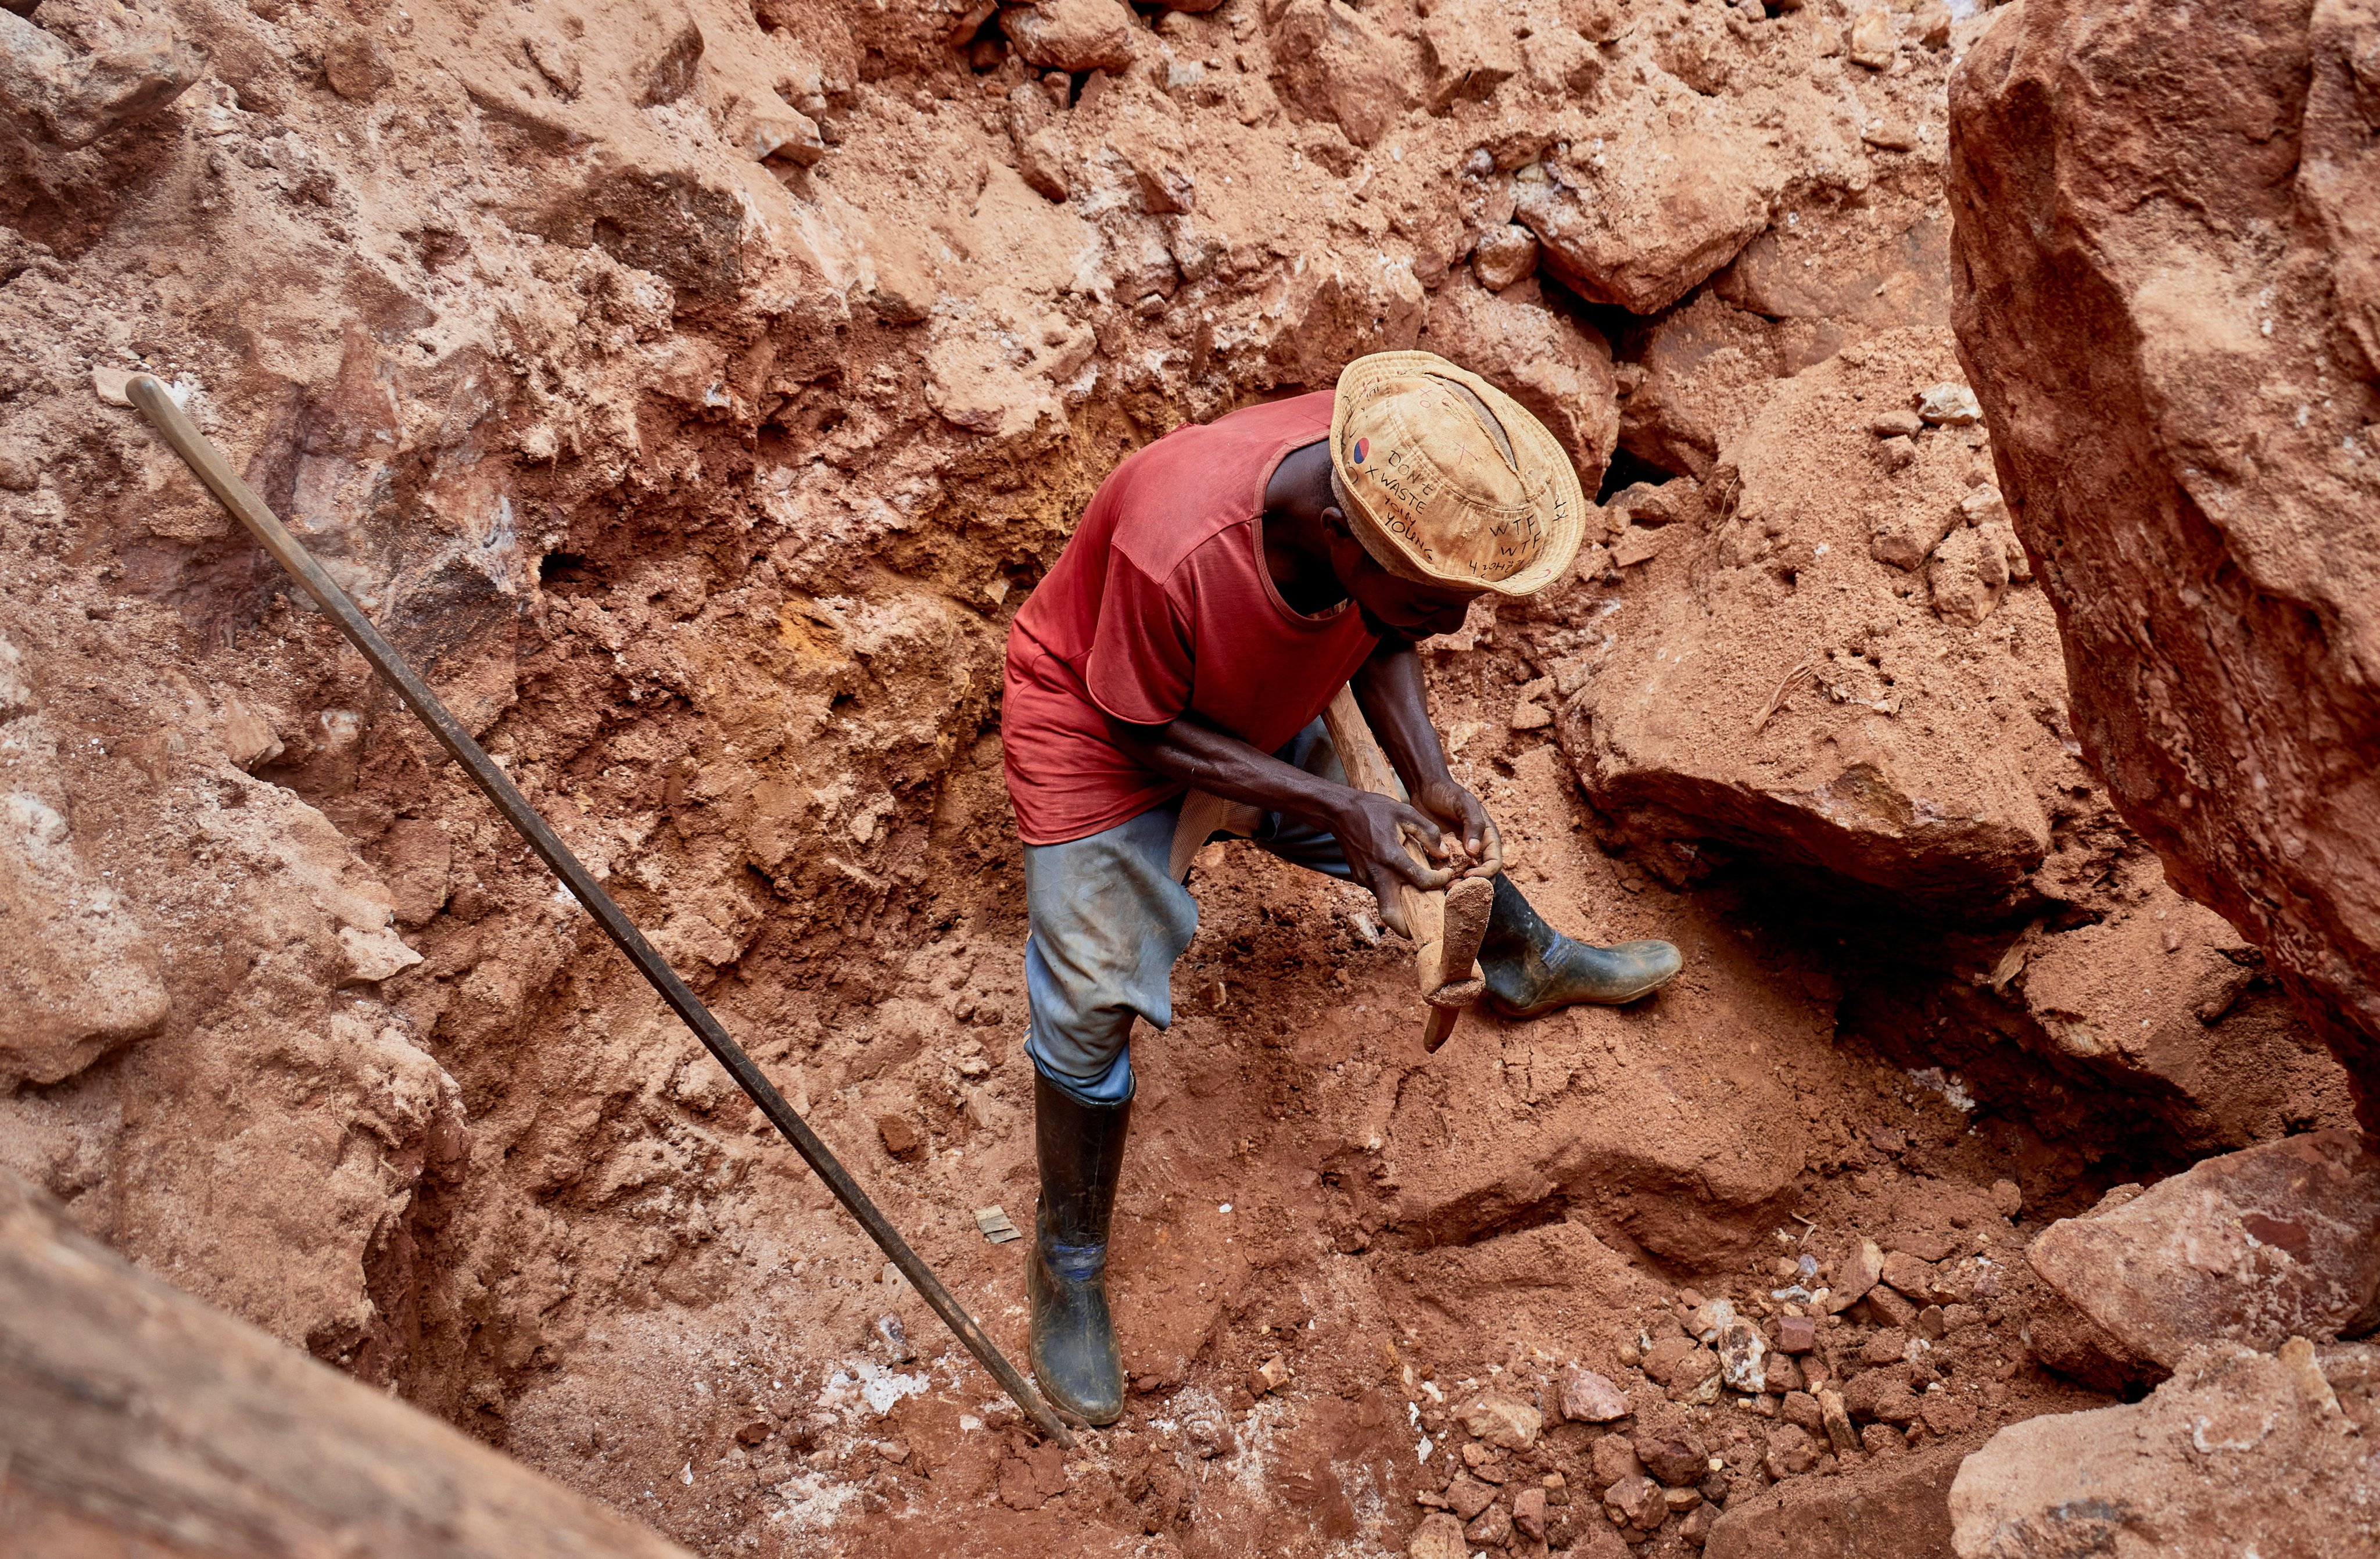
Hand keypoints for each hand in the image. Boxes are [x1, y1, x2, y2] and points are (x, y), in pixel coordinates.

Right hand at [1326, 787, 1457, 938]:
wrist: (1340, 812)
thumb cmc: (1374, 809)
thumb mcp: (1405, 812)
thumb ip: (1428, 832)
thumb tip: (1442, 854)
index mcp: (1391, 857)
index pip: (1421, 881)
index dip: (1439, 881)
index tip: (1445, 875)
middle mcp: (1377, 874)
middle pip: (1391, 915)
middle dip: (1406, 928)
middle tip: (1423, 928)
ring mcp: (1365, 878)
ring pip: (1384, 905)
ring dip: (1400, 910)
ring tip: (1417, 904)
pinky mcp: (1359, 878)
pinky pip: (1378, 892)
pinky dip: (1391, 894)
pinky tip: (1400, 884)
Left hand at [1412, 777, 1503, 879]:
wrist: (1425, 789)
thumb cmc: (1449, 793)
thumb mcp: (1465, 803)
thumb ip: (1474, 825)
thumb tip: (1474, 851)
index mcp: (1487, 838)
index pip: (1494, 863)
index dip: (1485, 873)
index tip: (1468, 874)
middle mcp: (1476, 850)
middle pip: (1481, 877)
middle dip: (1471, 886)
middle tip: (1455, 887)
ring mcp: (1459, 855)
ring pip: (1464, 880)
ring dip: (1457, 887)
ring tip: (1444, 887)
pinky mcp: (1442, 857)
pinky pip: (1446, 875)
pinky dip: (1442, 882)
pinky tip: (1433, 883)